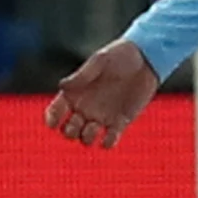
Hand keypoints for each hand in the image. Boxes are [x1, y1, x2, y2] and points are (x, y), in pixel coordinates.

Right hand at [45, 38, 159, 148]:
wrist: (146, 59)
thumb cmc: (120, 55)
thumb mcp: (100, 60)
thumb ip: (82, 75)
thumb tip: (62, 86)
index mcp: (75, 93)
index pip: (55, 111)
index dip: (51, 119)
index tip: (54, 122)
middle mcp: (85, 107)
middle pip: (68, 130)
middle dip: (69, 132)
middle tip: (78, 121)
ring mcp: (102, 116)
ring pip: (86, 139)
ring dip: (87, 138)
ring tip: (95, 126)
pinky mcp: (120, 122)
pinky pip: (109, 140)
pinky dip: (107, 143)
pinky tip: (110, 134)